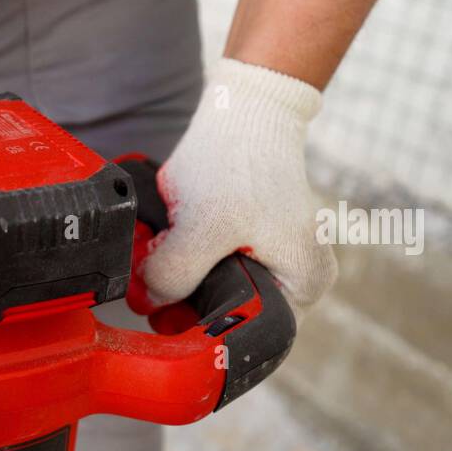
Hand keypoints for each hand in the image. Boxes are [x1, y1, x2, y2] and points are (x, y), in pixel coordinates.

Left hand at [139, 57, 337, 314]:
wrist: (243, 111)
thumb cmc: (238, 163)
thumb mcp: (203, 226)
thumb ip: (174, 274)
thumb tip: (148, 302)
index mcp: (302, 287)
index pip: (246, 339)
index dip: (200, 334)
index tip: (165, 317)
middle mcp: (293, 281)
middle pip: (224, 320)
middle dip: (183, 304)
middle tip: (155, 279)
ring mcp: (271, 262)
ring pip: (209, 296)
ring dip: (178, 280)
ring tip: (167, 245)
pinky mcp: (246, 245)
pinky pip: (205, 270)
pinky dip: (183, 260)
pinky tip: (172, 236)